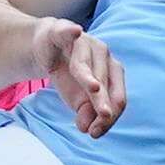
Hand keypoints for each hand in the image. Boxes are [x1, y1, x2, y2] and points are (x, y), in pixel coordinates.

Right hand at [28, 18, 126, 137]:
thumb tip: (87, 128)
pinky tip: (75, 32)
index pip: (117, 97)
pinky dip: (70, 32)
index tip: (95, 133)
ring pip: (85, 63)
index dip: (109, 117)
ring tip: (94, 88)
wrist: (47, 49)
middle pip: (104, 82)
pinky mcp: (62, 31)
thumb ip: (86, 112)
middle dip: (101, 101)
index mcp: (113, 72)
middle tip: (101, 117)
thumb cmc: (68, 75)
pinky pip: (66, 32)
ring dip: (89, 76)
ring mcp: (84, 41)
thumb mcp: (77, 99)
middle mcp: (104, 55)